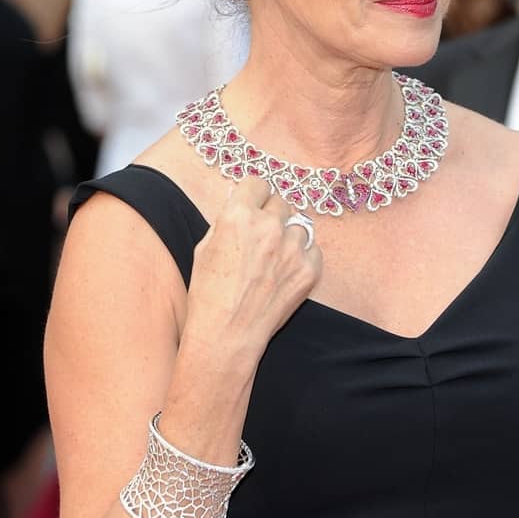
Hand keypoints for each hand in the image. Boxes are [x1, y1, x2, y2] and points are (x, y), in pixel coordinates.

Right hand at [183, 178, 321, 367]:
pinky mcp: (309, 269)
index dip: (254, 194)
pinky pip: (313, 249)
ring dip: (288, 236)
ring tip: (274, 258)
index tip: (254, 203)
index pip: (257, 183)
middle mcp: (268, 226)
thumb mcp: (205, 248)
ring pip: (299, 225)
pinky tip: (286, 272)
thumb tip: (240, 206)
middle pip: (280, 202)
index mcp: (238, 216)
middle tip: (263, 234)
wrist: (227, 334)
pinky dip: (303, 257)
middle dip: (271, 215)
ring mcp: (292, 248)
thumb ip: (226, 222)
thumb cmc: (209, 294)